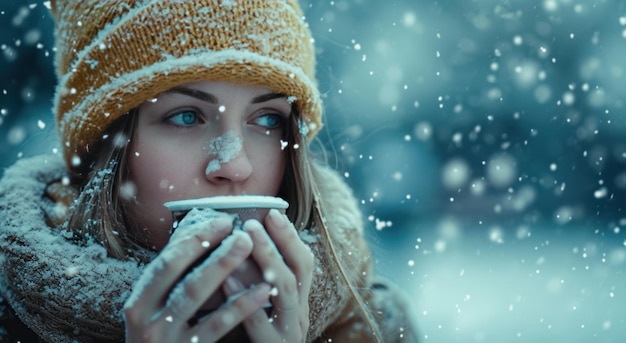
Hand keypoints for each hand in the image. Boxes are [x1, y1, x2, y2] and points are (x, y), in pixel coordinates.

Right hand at [123, 213, 271, 341]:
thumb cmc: (165, 341)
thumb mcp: (158, 313)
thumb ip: (175, 282)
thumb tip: (201, 236)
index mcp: (139, 300)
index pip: (165, 259)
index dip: (193, 237)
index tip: (223, 220)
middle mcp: (145, 317)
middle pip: (175, 270)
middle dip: (206, 243)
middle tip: (237, 227)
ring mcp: (164, 336)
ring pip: (192, 293)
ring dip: (221, 264)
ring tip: (248, 244)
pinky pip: (215, 325)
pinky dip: (239, 305)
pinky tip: (261, 290)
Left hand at [230, 209, 313, 342]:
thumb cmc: (258, 342)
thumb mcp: (263, 310)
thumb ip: (257, 283)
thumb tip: (240, 245)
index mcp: (298, 304)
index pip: (304, 263)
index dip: (290, 237)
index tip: (272, 211)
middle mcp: (299, 316)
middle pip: (299, 271)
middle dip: (280, 242)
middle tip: (257, 220)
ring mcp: (289, 335)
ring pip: (285, 292)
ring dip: (267, 260)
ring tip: (245, 238)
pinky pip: (260, 323)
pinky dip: (243, 299)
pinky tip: (226, 278)